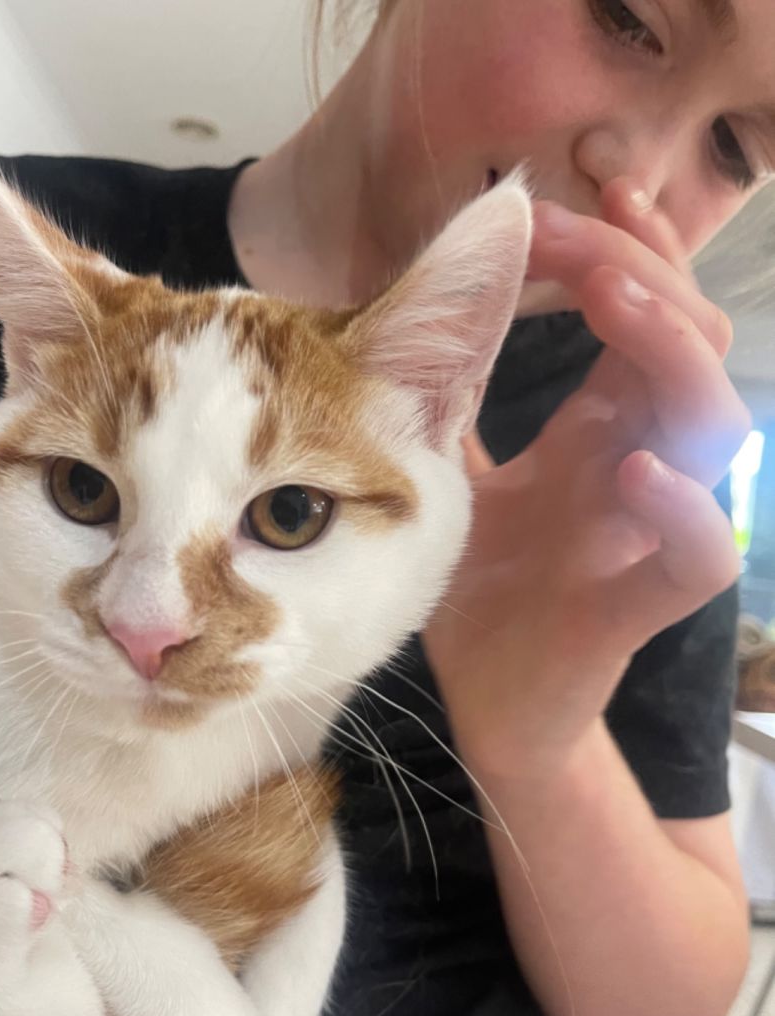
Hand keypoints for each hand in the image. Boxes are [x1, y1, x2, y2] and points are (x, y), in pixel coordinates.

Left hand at [424, 178, 749, 780]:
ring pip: (715, 428)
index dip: (626, 248)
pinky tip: (630, 467)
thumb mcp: (453, 480)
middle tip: (568, 233)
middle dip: (638, 273)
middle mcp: (637, 466)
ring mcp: (645, 533)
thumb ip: (451, 404)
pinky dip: (681, 507)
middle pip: (689, 344)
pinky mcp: (638, 606)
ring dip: (672, 357)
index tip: (564, 195)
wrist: (492, 704)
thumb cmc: (483, 594)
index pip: (646, 317)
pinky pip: (700, 555)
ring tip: (611, 306)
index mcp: (599, 430)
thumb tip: (416, 316)